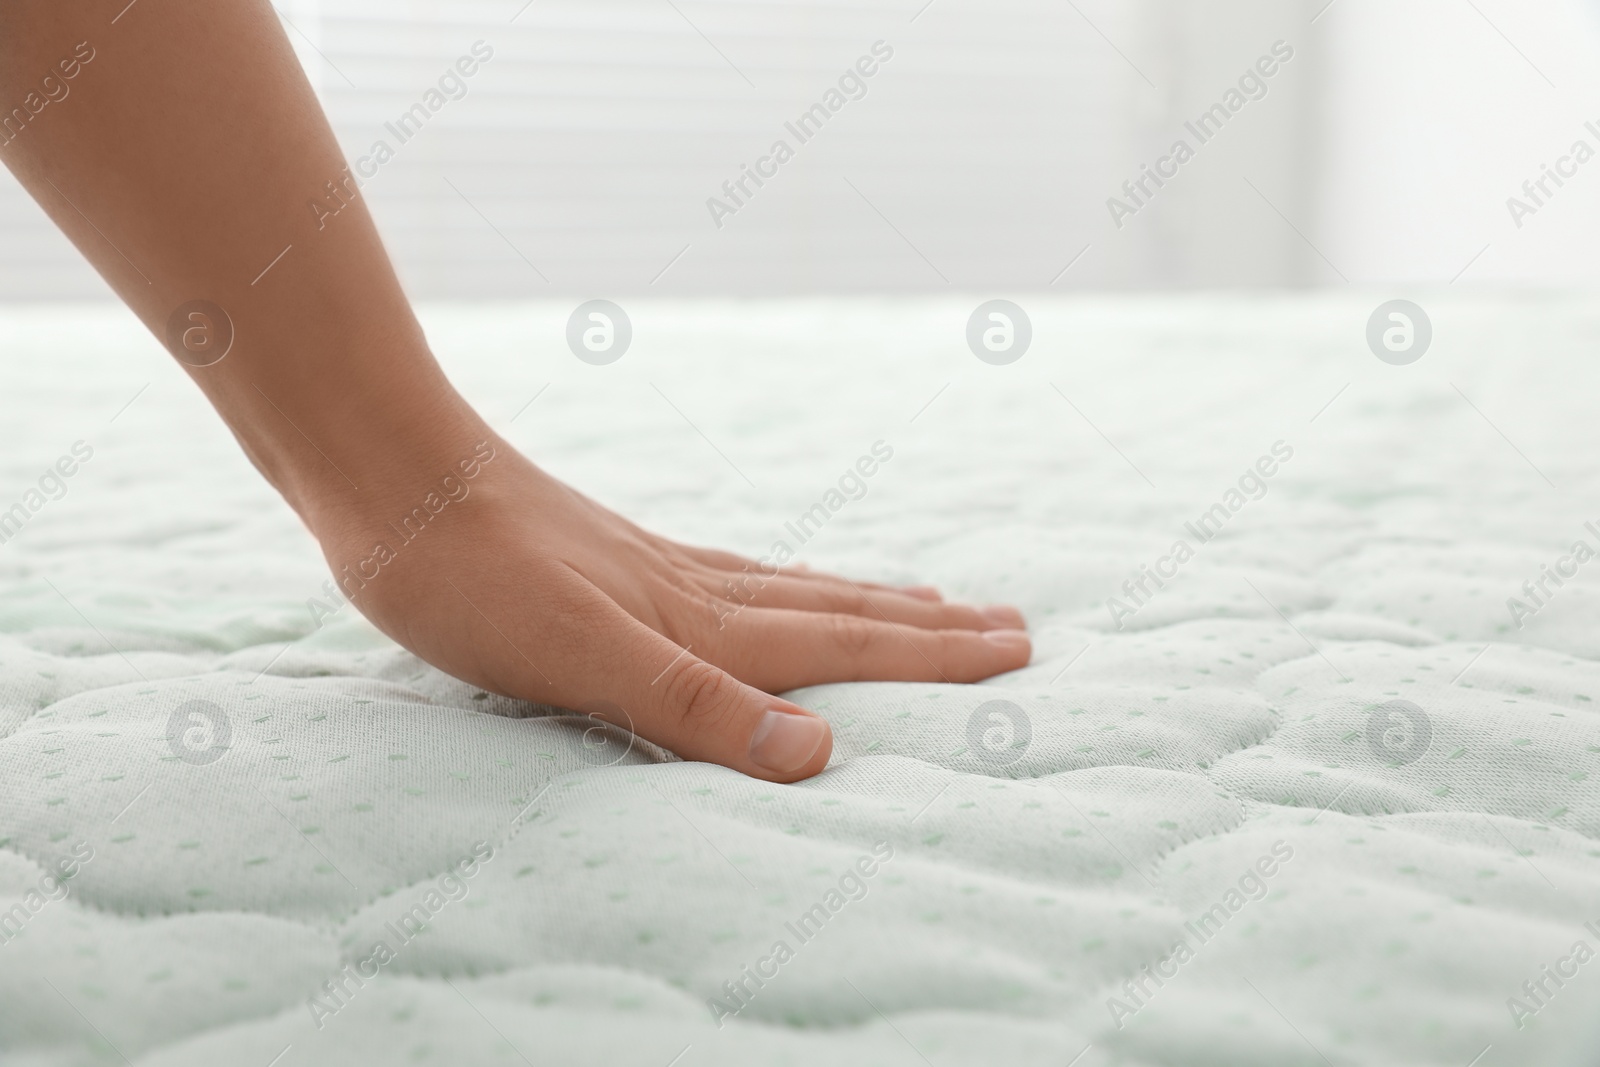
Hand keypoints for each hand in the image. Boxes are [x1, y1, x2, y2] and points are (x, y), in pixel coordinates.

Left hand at [310, 428, 1030, 781]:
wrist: (390, 476)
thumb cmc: (470, 576)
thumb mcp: (578, 657)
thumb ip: (695, 705)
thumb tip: (818, 755)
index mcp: (697, 620)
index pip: (841, 643)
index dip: (930, 655)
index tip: (1014, 650)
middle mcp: (694, 589)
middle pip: (836, 609)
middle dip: (927, 627)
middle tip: (1010, 624)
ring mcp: (656, 567)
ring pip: (791, 589)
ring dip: (868, 601)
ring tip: (925, 598)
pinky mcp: (614, 559)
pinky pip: (734, 578)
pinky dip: (785, 587)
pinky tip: (768, 587)